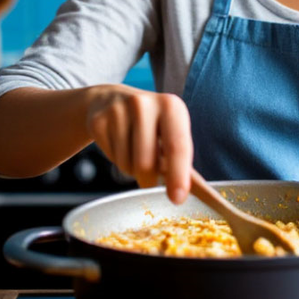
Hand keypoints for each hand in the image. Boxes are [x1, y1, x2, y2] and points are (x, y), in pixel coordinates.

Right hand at [83, 85, 192, 203]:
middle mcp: (144, 104)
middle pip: (147, 163)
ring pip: (127, 165)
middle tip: (150, 176)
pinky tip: (119, 143)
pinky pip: (110, 158)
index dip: (178, 175)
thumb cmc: (150, 124)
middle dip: (149, 179)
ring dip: (132, 170)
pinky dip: (117, 160)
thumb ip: (182, 161)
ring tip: (133, 151)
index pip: (177, 146)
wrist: (110, 100)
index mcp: (171, 106)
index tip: (178, 199)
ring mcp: (118, 111)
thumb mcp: (170, 132)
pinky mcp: (99, 121)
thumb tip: (199, 194)